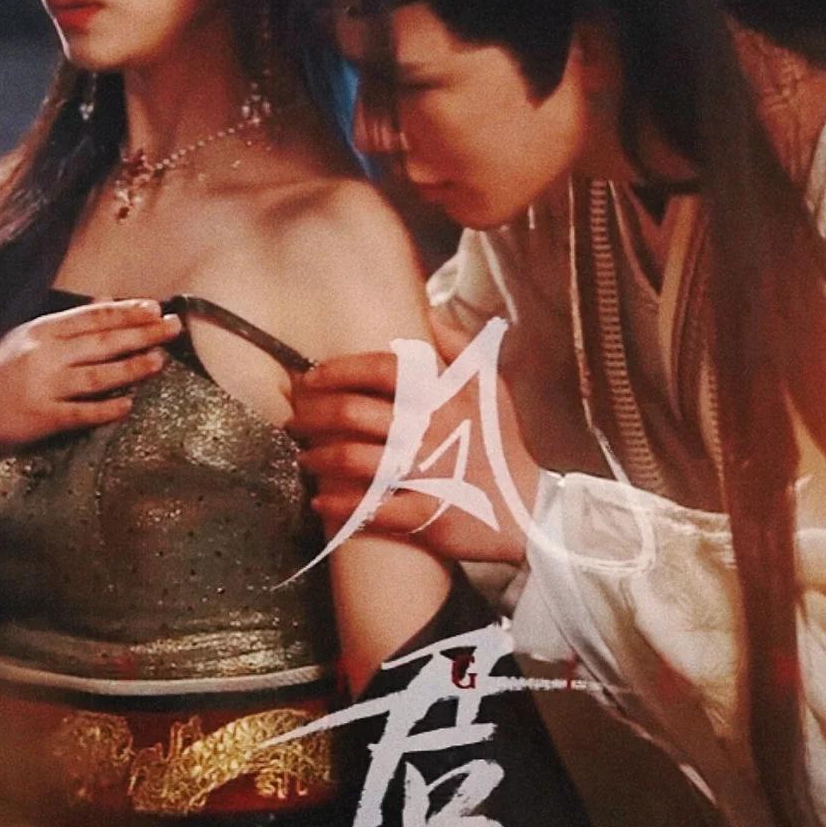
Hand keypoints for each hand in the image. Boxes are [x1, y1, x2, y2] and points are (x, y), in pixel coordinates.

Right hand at [0, 299, 182, 458]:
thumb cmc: (0, 372)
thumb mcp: (29, 339)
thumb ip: (69, 322)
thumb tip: (107, 301)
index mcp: (41, 331)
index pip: (93, 317)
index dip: (127, 312)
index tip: (155, 308)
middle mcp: (44, 355)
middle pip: (102, 342)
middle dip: (143, 333)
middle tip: (174, 327)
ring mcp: (43, 387)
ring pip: (97, 375)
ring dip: (133, 368)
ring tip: (160, 361)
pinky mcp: (42, 419)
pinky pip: (82, 412)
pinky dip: (107, 408)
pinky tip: (129, 404)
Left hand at [289, 313, 539, 565]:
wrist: (528, 509)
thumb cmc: (501, 445)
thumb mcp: (490, 388)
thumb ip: (459, 347)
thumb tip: (427, 310)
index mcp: (444, 395)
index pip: (382, 369)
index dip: (340, 370)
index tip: (311, 378)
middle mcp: (432, 431)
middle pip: (355, 413)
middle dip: (314, 416)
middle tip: (296, 422)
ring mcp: (428, 474)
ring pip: (354, 460)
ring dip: (319, 459)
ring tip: (304, 460)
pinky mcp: (427, 516)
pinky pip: (370, 510)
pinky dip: (338, 506)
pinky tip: (320, 503)